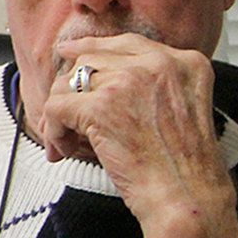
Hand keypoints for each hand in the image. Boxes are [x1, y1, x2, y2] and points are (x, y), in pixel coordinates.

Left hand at [38, 34, 236, 237]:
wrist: (185, 193)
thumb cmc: (182, 165)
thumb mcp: (181, 108)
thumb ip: (151, 84)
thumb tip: (99, 75)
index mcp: (183, 63)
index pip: (125, 44)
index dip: (91, 49)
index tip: (67, 52)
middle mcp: (158, 64)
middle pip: (90, 61)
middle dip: (71, 92)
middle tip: (64, 120)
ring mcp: (128, 81)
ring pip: (68, 83)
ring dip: (60, 115)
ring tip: (67, 142)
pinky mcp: (101, 105)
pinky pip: (55, 108)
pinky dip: (52, 131)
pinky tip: (64, 149)